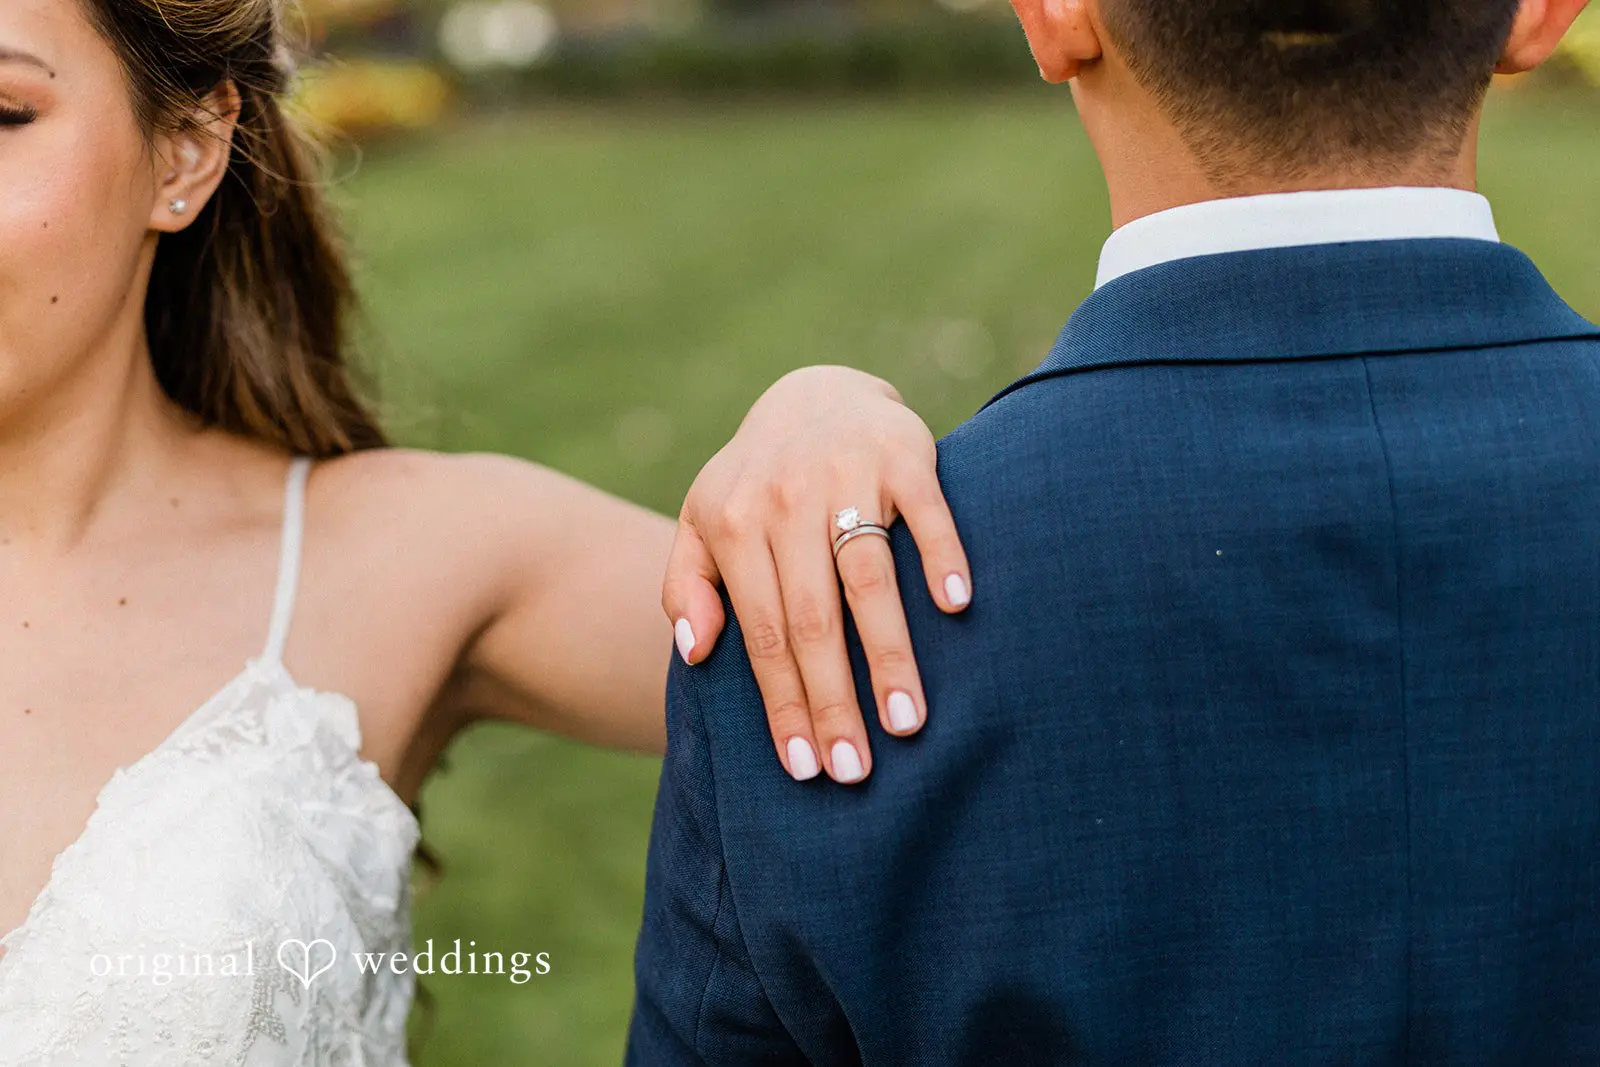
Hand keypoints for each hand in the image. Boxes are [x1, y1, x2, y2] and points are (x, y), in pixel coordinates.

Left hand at [662, 366, 972, 783]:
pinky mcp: (903, 455)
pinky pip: (926, 512)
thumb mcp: (702, 524)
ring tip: (908, 721)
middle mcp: (786, 500)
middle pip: (813, 619)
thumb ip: (686, 585)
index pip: (763, 634)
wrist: (816, 393)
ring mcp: (846, 474)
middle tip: (855, 769)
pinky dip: (942, 556)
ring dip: (890, 653)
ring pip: (868, 577)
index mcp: (734, 525)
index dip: (783, 703)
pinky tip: (954, 608)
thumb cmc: (756, 483)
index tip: (804, 768)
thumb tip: (692, 651)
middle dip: (834, 700)